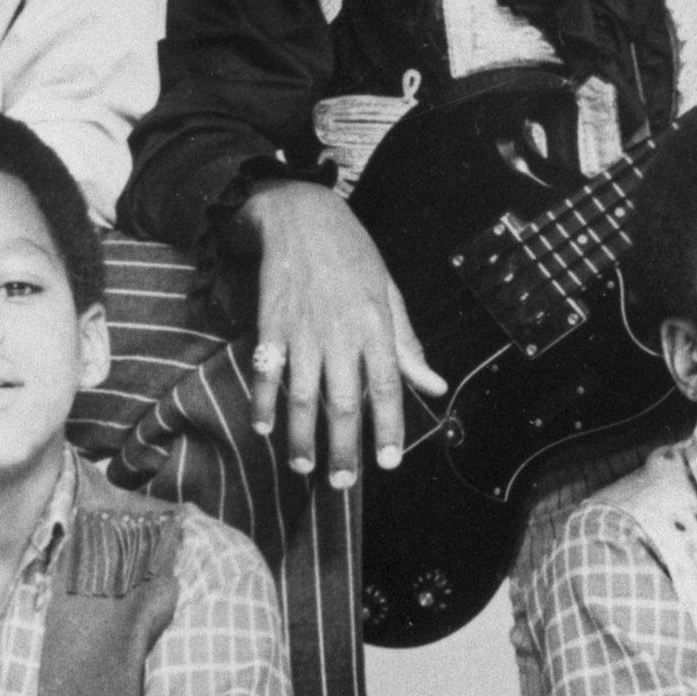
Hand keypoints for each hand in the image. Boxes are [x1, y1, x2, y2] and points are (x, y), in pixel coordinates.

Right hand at [240, 180, 445, 486]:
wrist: (299, 213)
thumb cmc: (351, 251)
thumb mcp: (388, 291)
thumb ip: (407, 343)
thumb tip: (434, 384)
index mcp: (374, 324)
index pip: (386, 386)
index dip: (388, 427)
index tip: (388, 462)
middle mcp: (340, 332)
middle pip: (343, 402)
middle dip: (343, 448)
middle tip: (342, 482)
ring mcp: (302, 330)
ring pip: (303, 395)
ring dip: (303, 436)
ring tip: (305, 467)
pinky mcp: (270, 325)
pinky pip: (267, 372)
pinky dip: (263, 402)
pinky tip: (264, 428)